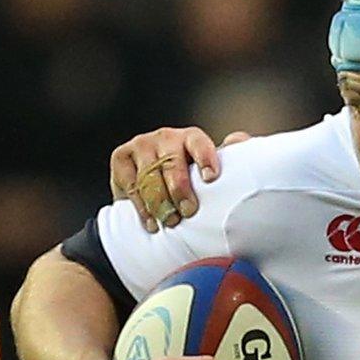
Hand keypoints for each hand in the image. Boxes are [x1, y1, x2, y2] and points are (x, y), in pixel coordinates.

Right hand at [107, 126, 250, 232]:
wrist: (151, 188)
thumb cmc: (189, 181)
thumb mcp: (209, 171)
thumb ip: (229, 158)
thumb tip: (238, 141)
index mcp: (190, 138)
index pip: (198, 143)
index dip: (205, 158)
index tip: (211, 178)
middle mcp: (165, 137)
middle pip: (171, 163)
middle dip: (180, 190)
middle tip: (188, 211)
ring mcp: (142, 145)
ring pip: (149, 175)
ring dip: (160, 202)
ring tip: (170, 221)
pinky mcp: (121, 157)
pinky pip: (130, 184)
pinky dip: (141, 206)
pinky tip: (151, 222)